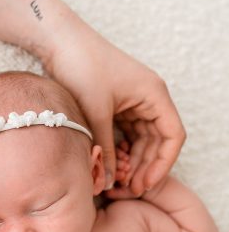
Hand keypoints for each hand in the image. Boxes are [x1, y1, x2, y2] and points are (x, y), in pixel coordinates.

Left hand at [44, 12, 185, 193]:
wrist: (59, 41)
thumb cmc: (82, 67)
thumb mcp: (95, 114)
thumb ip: (106, 149)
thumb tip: (109, 182)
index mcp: (154, 95)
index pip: (172, 136)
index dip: (162, 164)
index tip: (146, 184)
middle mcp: (149, 98)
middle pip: (157, 141)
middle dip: (145, 167)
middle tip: (129, 190)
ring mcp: (134, 102)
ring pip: (142, 140)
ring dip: (133, 161)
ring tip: (118, 182)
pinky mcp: (117, 105)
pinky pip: (127, 133)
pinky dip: (121, 150)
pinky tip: (111, 166)